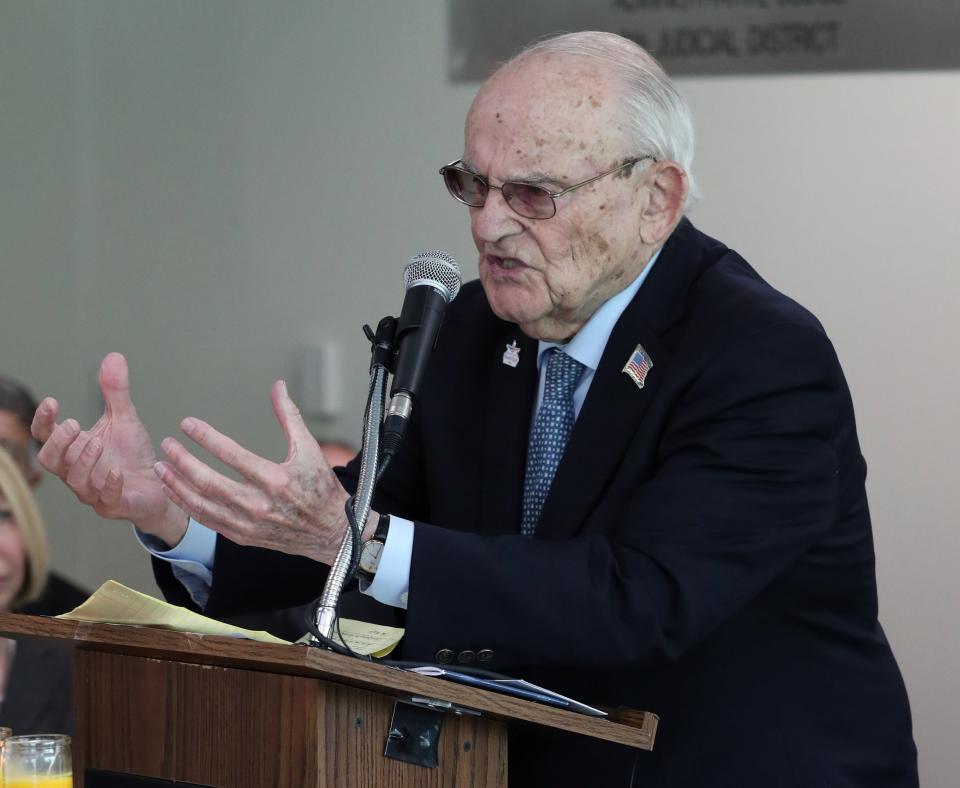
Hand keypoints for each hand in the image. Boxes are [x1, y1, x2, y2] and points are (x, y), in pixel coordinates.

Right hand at [31, 353, 187, 545]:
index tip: (52, 401)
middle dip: (58, 443)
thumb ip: (116, 392)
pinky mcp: (115, 506)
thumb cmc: (133, 454)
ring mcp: (94, 491)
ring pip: (75, 481)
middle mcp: (77, 471)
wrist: (160, 484)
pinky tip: (118, 471)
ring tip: (97, 442)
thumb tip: (114, 357)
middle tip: (73, 424)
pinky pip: (105, 500)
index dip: (43, 421)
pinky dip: (110, 486)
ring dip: (83, 461)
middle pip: (51, 461)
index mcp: (74, 450)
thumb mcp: (125, 419)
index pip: (46, 436)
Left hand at [154, 380, 357, 564]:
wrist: (331, 532)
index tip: (188, 424)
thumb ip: (289, 416)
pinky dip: (187, 505)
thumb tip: (278, 387)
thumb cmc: (321, 489)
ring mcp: (248, 524)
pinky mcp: (242, 537)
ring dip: (177, 485)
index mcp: (275, 480)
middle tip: (167, 444)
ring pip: (202, 504)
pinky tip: (175, 491)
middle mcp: (258, 505)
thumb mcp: (310, 449)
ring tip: (161, 467)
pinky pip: (207, 520)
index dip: (206, 437)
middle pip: (209, 482)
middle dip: (183, 461)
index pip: (232, 455)